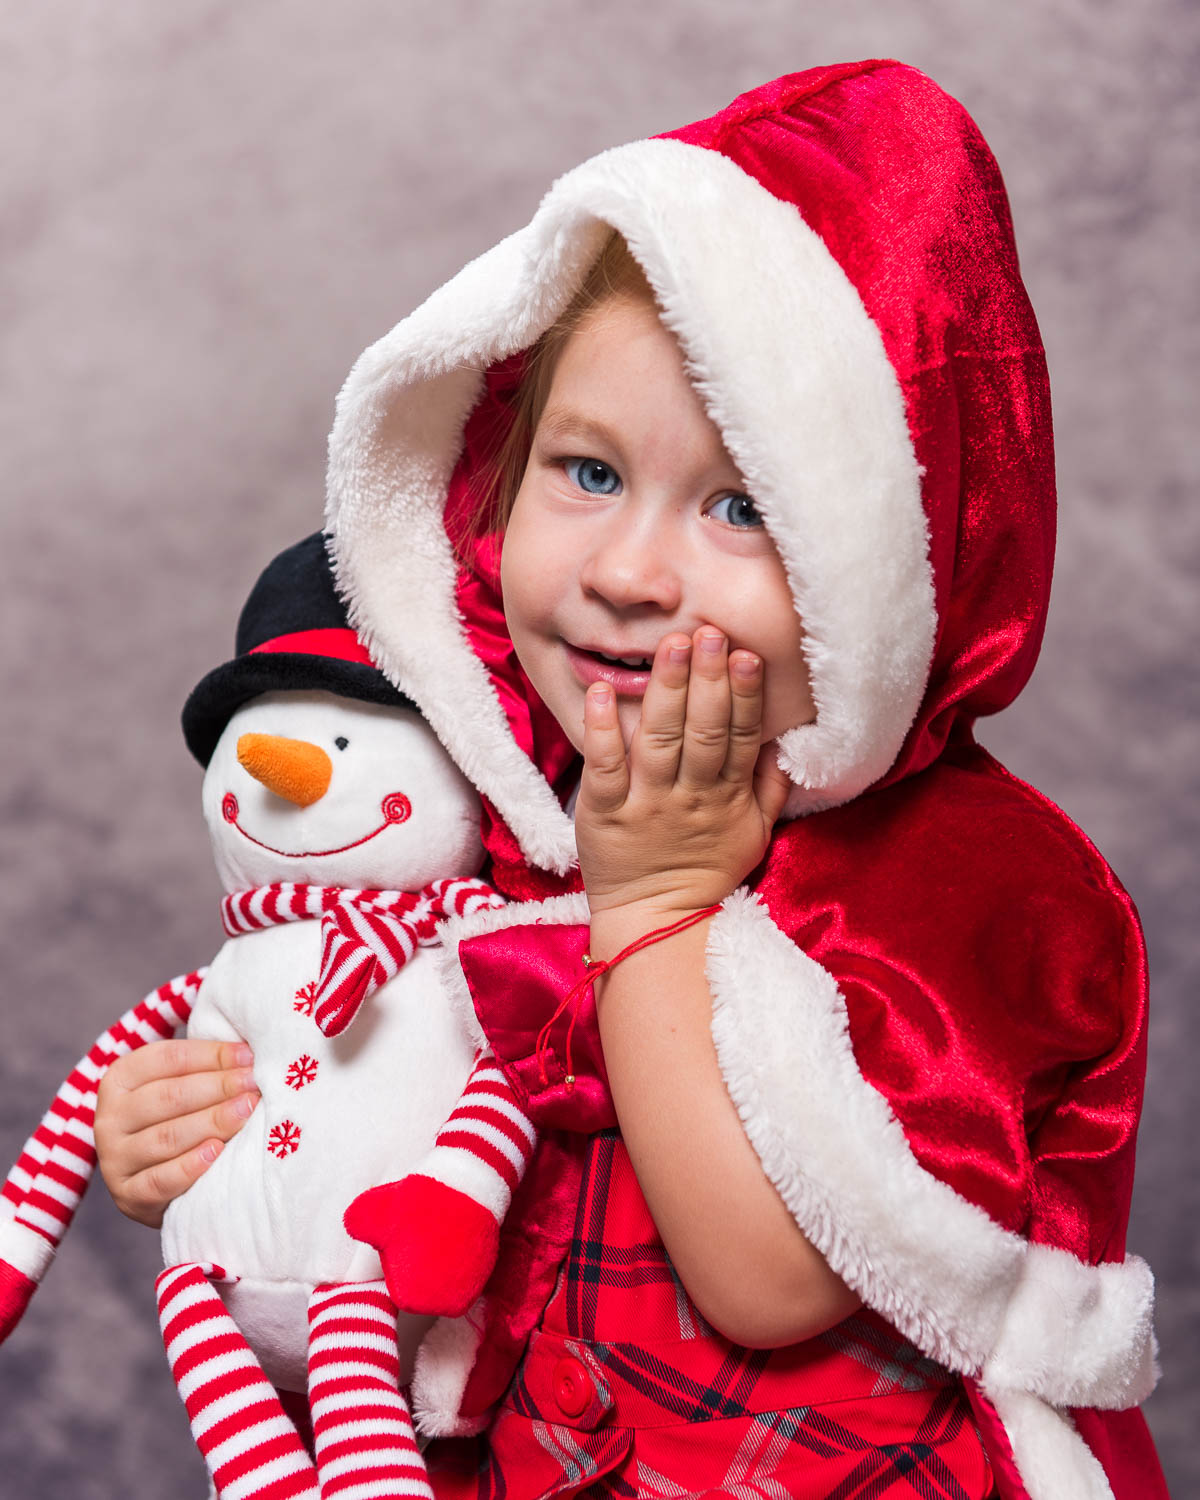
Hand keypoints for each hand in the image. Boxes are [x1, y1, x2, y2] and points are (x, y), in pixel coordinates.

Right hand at [94, 1039, 259, 1227]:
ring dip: (212, 1122)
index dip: (211, 1055)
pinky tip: (217, 1151)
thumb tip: (249, 1052)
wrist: (157, 1181)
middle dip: (217, 1087)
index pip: (167, 1059)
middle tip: (253, 1083)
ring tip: (246, 1110)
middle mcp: (110, 1117)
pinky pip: (160, 1180)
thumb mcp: (180, 1085)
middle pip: (168, 1096)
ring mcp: (114, 1159)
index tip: (248, 1057)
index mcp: (120, 1079)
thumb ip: (204, 1066)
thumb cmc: (177, 1118)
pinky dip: (190, 1166)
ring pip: (166, 1137)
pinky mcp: (127, 1195)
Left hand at [575, 627, 790, 925]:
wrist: (656, 922)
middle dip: (708, 680)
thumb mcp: (753, 833)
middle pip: (703, 732)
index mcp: (726, 797)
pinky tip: (601, 692)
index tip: (747, 654)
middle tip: (709, 633)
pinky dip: (603, 730)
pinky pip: (604, 768)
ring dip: (665, 691)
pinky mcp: (604, 815)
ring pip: (660, 741)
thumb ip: (769, 785)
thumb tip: (782, 738)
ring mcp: (646, 804)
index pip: (739, 737)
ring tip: (671, 647)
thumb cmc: (706, 870)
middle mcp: (689, 796)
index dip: (744, 695)